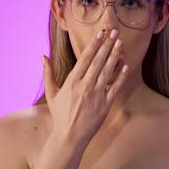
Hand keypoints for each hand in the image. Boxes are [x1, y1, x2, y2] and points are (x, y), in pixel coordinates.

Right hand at [41, 29, 128, 146]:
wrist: (69, 137)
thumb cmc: (60, 114)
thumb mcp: (51, 93)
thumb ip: (48, 73)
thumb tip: (43, 56)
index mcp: (72, 81)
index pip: (85, 58)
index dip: (94, 44)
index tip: (100, 33)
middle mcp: (85, 86)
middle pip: (99, 61)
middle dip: (107, 45)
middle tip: (114, 32)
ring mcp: (96, 95)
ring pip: (108, 71)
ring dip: (115, 56)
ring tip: (120, 43)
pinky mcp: (105, 105)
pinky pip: (115, 88)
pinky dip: (120, 76)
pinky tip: (125, 65)